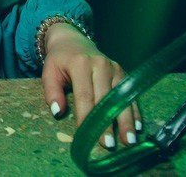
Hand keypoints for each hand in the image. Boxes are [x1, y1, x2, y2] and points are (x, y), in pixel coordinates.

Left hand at [41, 23, 141, 149]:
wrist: (73, 40)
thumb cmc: (60, 60)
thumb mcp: (49, 71)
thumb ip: (52, 91)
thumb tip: (57, 112)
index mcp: (80, 64)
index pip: (84, 95)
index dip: (86, 117)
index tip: (88, 137)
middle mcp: (100, 64)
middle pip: (105, 98)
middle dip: (108, 123)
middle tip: (110, 145)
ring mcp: (114, 68)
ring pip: (121, 97)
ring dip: (125, 120)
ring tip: (128, 140)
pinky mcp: (123, 72)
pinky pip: (130, 94)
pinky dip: (134, 111)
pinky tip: (136, 126)